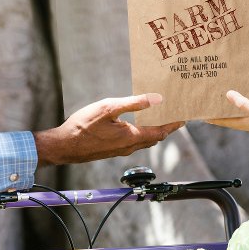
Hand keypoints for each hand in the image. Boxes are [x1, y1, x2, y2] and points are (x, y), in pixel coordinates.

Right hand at [34, 93, 182, 165]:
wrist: (63, 146)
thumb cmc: (83, 126)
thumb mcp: (109, 108)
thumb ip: (133, 103)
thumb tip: (157, 99)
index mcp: (132, 137)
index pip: (161, 132)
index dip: (174, 125)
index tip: (185, 118)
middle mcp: (129, 147)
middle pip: (155, 137)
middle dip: (167, 127)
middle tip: (176, 116)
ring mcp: (121, 150)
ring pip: (145, 141)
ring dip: (155, 130)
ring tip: (160, 117)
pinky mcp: (113, 150)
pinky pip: (135, 142)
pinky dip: (143, 133)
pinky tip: (138, 124)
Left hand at [208, 91, 248, 157]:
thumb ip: (245, 104)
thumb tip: (228, 95)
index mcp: (247, 123)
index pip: (224, 122)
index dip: (212, 119)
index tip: (201, 115)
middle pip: (230, 120)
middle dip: (219, 115)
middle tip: (209, 107)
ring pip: (239, 118)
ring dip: (231, 112)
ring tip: (224, 104)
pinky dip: (244, 109)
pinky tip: (246, 103)